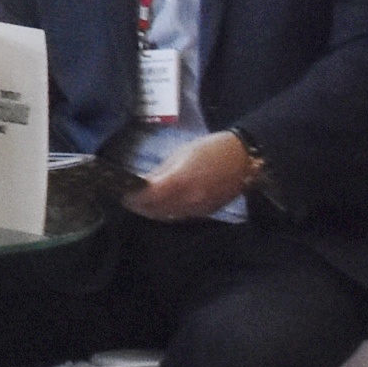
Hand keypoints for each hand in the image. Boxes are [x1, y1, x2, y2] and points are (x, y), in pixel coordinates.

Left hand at [126, 131, 257, 221]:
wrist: (245, 160)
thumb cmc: (212, 149)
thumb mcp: (182, 153)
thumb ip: (161, 172)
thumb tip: (143, 184)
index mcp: (180, 181)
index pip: (148, 197)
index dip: (132, 197)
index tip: (122, 193)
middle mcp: (188, 201)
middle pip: (154, 211)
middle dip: (138, 206)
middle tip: (127, 199)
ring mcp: (197, 210)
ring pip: (166, 217)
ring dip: (151, 211)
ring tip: (140, 202)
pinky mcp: (205, 214)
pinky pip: (179, 217)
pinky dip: (166, 212)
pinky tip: (160, 205)